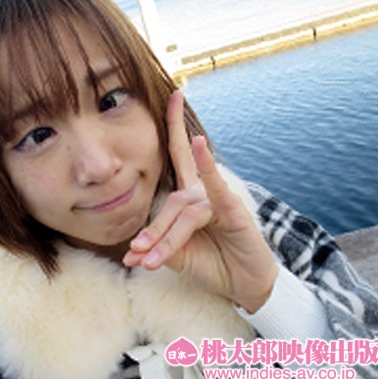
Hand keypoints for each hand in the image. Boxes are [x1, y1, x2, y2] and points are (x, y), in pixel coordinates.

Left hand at [123, 90, 278, 312]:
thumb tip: (134, 250)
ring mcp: (219, 199)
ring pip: (183, 210)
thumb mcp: (178, 255)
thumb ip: (158, 245)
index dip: (175, 125)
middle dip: (152, 231)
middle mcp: (203, 192)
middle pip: (170, 201)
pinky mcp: (234, 210)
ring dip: (165, 239)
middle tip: (134, 256)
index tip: (174, 93)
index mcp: (190, 197)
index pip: (179, 156)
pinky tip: (201, 144)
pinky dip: (208, 167)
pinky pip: (216, 189)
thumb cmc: (212, 263)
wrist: (243, 285)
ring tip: (149, 261)